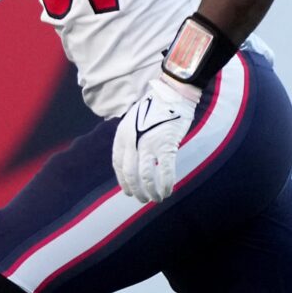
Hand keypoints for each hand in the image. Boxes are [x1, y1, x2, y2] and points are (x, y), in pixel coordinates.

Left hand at [111, 73, 201, 202]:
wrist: (173, 92)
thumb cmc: (156, 107)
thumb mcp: (134, 121)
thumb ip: (132, 139)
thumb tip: (135, 160)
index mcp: (122, 135)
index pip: (118, 164)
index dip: (123, 181)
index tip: (128, 191)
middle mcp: (132, 141)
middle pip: (130, 174)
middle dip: (136, 190)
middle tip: (142, 199)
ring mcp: (149, 143)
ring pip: (145, 176)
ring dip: (151, 191)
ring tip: (156, 199)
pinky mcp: (166, 145)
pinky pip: (164, 171)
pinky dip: (165, 184)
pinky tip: (168, 191)